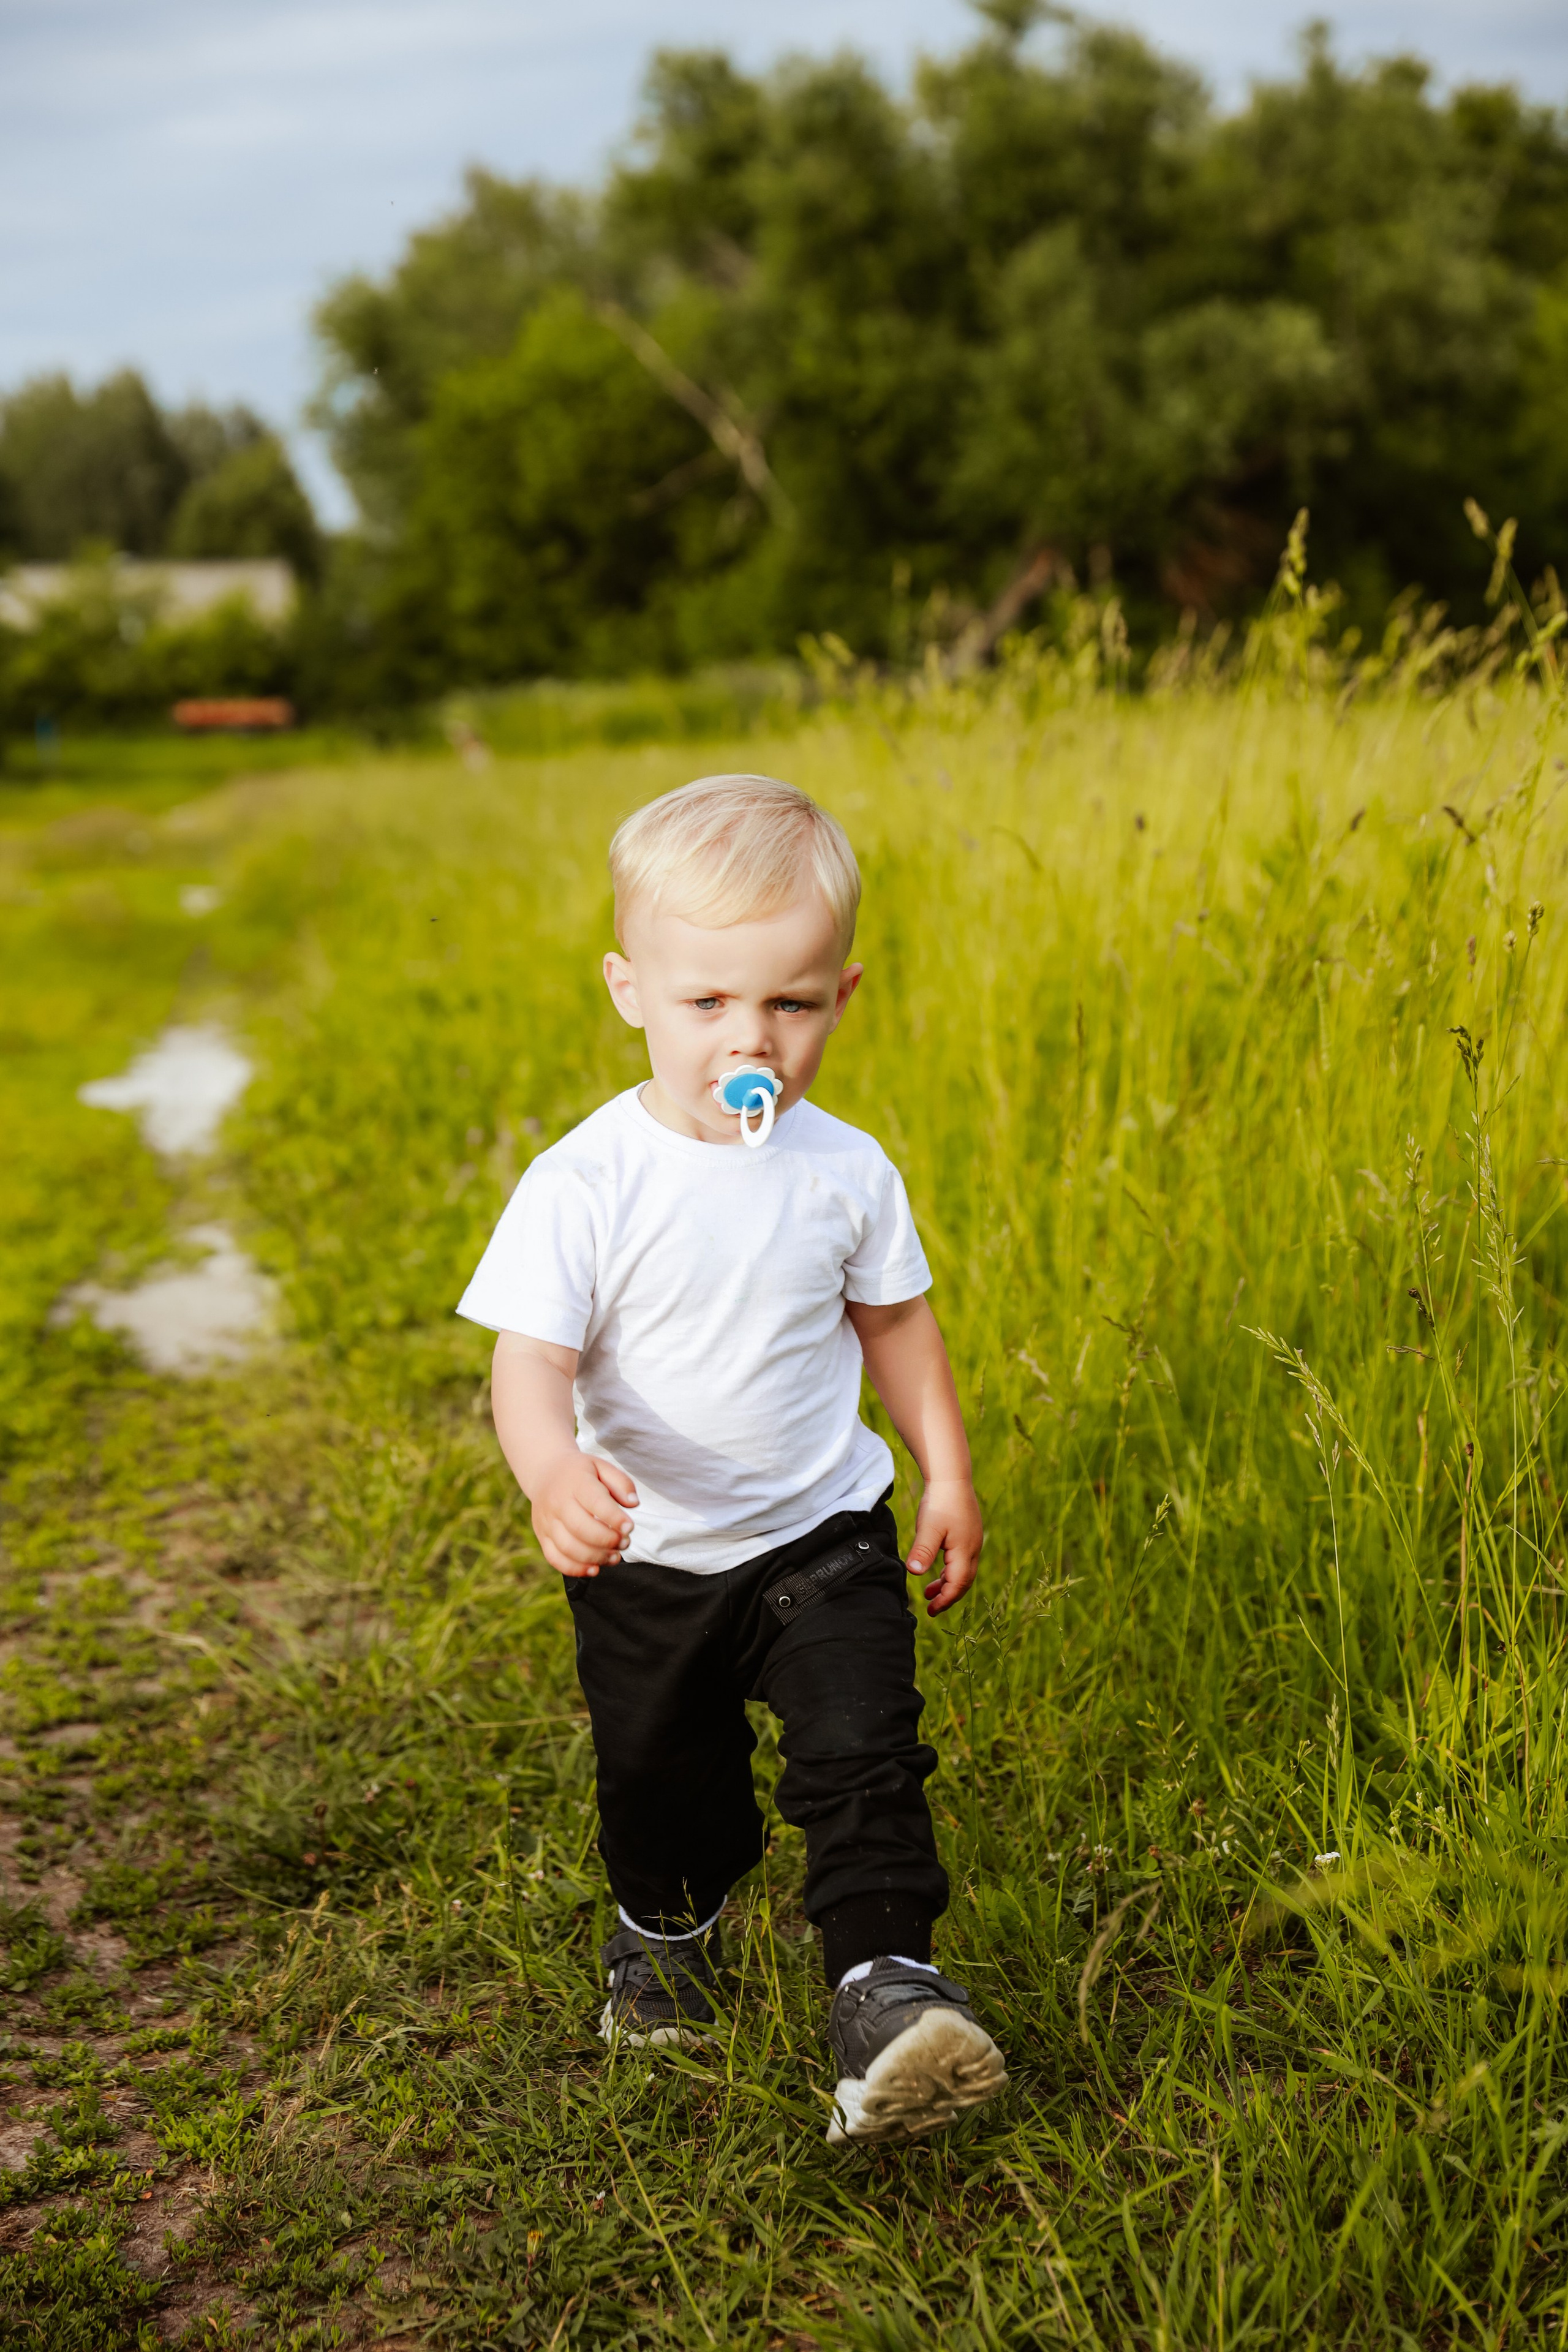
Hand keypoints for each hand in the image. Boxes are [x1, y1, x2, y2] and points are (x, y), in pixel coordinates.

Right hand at [530, 1452, 638, 1577]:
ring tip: (614, 1556)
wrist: (545, 1473)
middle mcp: (557, 1502)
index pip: (595, 1501)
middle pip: (580, 1528)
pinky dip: (575, 1569)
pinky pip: (555, 1558)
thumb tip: (633, 1504)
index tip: (629, 1527)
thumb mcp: (602, 1466)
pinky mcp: (542, 1536)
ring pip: (568, 1547)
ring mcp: (547, 1521)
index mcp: (575, 1482)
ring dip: (595, 1557)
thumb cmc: (580, 1473)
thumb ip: (621, 1483)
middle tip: (624, 1543)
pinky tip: (594, 1568)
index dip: (614, 1518)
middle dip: (607, 1540)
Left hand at [906, 1478, 982, 1615]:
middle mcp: (973, 1548)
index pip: (958, 1585)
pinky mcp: (968, 1534)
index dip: (945, 1600)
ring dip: (948, 1584)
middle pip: (964, 1581)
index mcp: (964, 1551)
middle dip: (948, 1596)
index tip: (931, 1610)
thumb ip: (922, 1551)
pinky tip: (938, 1569)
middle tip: (931, 1607)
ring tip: (930, 1591)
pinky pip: (961, 1560)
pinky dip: (950, 1571)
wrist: (951, 1477)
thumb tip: (914, 1573)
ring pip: (963, 1571)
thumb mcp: (928, 1528)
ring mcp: (972, 1541)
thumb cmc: (940, 1502)